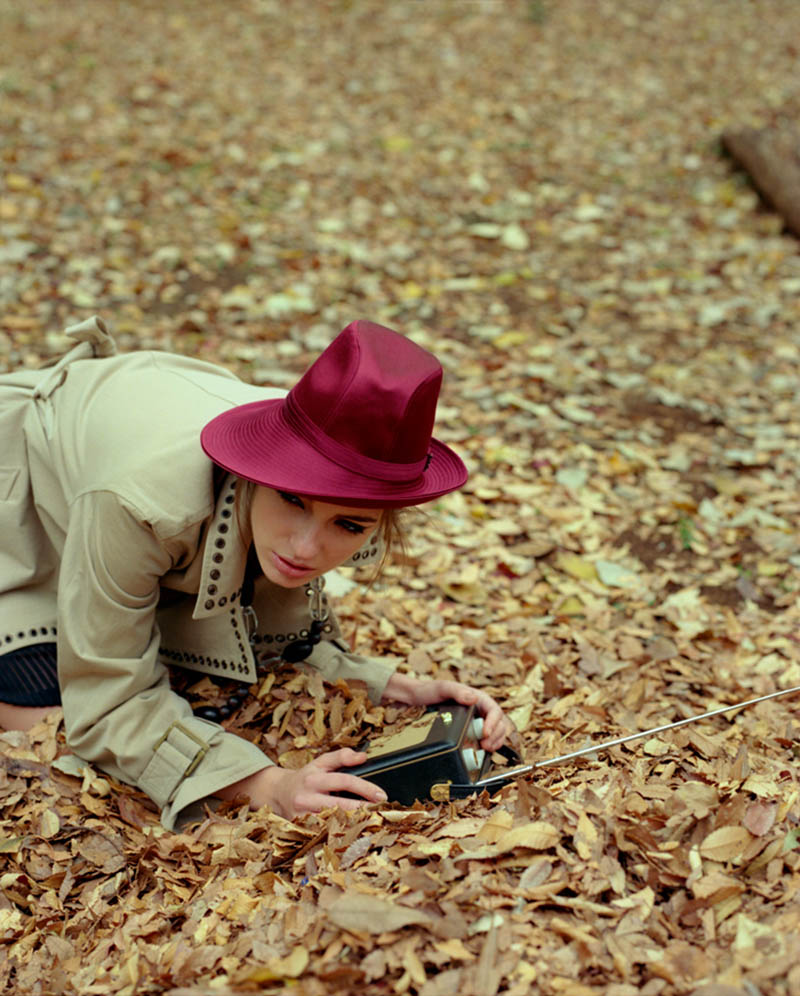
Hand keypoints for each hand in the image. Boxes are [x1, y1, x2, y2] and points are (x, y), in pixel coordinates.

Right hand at [216, 748, 386, 818]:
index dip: (365, 787)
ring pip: (332, 822)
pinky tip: (353, 835)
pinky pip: (323, 833)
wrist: (279, 793)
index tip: (381, 795)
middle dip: (363, 808)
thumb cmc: (305, 777)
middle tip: (381, 811)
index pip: (344, 780)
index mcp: (314, 778)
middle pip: (340, 804)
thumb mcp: (320, 762)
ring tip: (371, 824)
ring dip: (353, 824)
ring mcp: (302, 815)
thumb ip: (342, 757)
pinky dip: (339, 834)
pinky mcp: (301, 830)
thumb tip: (362, 757)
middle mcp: (307, 797)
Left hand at [382, 673, 512, 752]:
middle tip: (486, 745)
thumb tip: (473, 699)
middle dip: (496, 736)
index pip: (494, 710)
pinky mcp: (470, 733)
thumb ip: (457, 691)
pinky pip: (484, 741)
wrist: (416, 701)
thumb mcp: (443, 688)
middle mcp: (479, 711)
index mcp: (477, 699)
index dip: (494, 723)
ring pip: (495, 734)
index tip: (486, 733)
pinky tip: (480, 752)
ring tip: (485, 749)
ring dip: (495, 742)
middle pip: (499, 724)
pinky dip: (487, 747)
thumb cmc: (430, 691)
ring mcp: (475, 722)